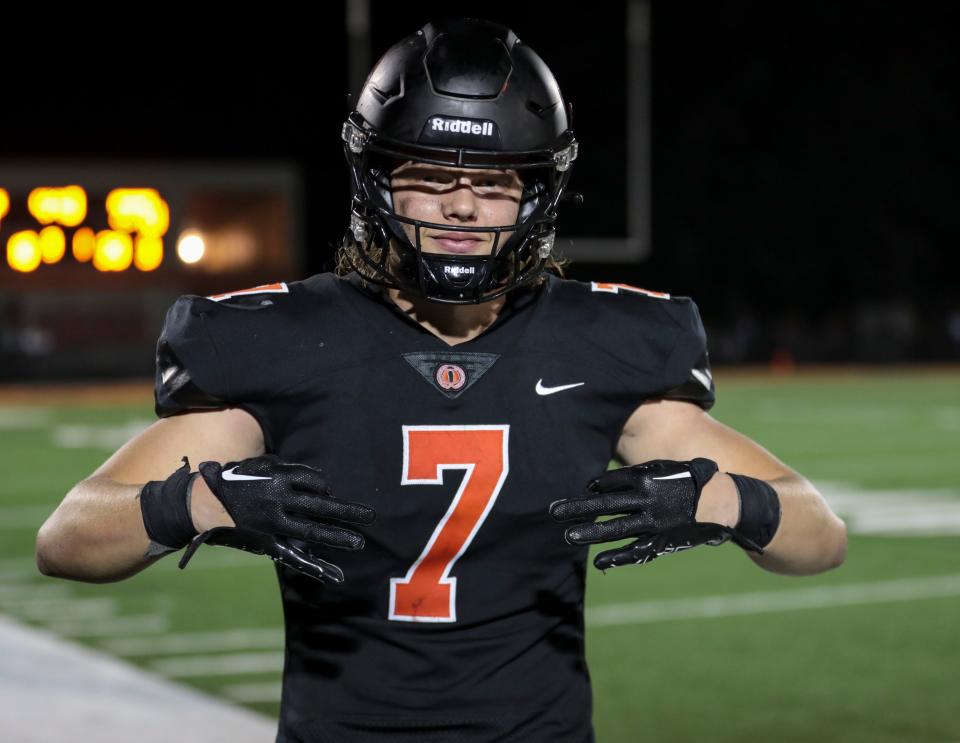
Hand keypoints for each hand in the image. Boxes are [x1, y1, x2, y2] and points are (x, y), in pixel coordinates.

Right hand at [178, 454, 375, 583]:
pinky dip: (315, 566)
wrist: (200, 503)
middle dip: (347, 512)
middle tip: (372, 516)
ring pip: (313, 531)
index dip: (326, 491)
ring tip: (360, 542)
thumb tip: (318, 478)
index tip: (331, 496)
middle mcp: (279, 502)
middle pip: (321, 507)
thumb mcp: (261, 465)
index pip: (315, 484)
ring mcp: (274, 525)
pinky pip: (294, 557)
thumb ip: (289, 468)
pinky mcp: (267, 543)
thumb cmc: (233, 479)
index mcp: (278, 480)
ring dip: (338, 536)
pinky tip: (336, 575)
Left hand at [548, 458, 735, 569]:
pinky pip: (634, 550)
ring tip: (568, 536)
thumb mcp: (662, 468)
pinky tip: (597, 560)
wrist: (721, 501)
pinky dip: (615, 556)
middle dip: (576, 508)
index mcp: (645, 477)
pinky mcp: (661, 540)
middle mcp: (645, 499)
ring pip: (614, 528)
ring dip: (589, 532)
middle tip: (553, 511)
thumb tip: (597, 486)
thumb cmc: (689, 479)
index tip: (583, 493)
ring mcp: (653, 522)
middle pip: (603, 504)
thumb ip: (631, 475)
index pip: (607, 484)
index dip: (593, 489)